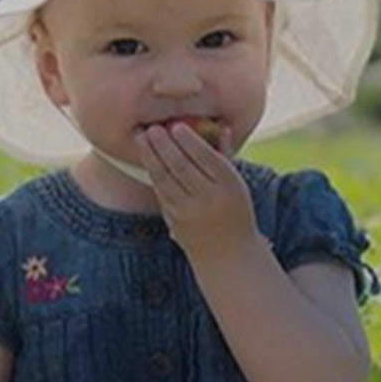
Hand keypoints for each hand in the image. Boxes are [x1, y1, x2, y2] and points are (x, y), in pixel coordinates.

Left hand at [136, 121, 259, 264]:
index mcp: (229, 186)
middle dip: (164, 145)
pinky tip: (148, 158)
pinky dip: (154, 174)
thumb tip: (222, 127)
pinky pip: (162, 193)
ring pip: (166, 179)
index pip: (206, 158)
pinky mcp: (175, 221)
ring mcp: (189, 212)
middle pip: (181, 167)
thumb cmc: (235, 212)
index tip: (177, 126)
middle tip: (154, 128)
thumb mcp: (238, 185)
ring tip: (143, 137)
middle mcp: (209, 199)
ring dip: (151, 156)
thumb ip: (227, 156)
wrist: (228, 255)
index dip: (189, 141)